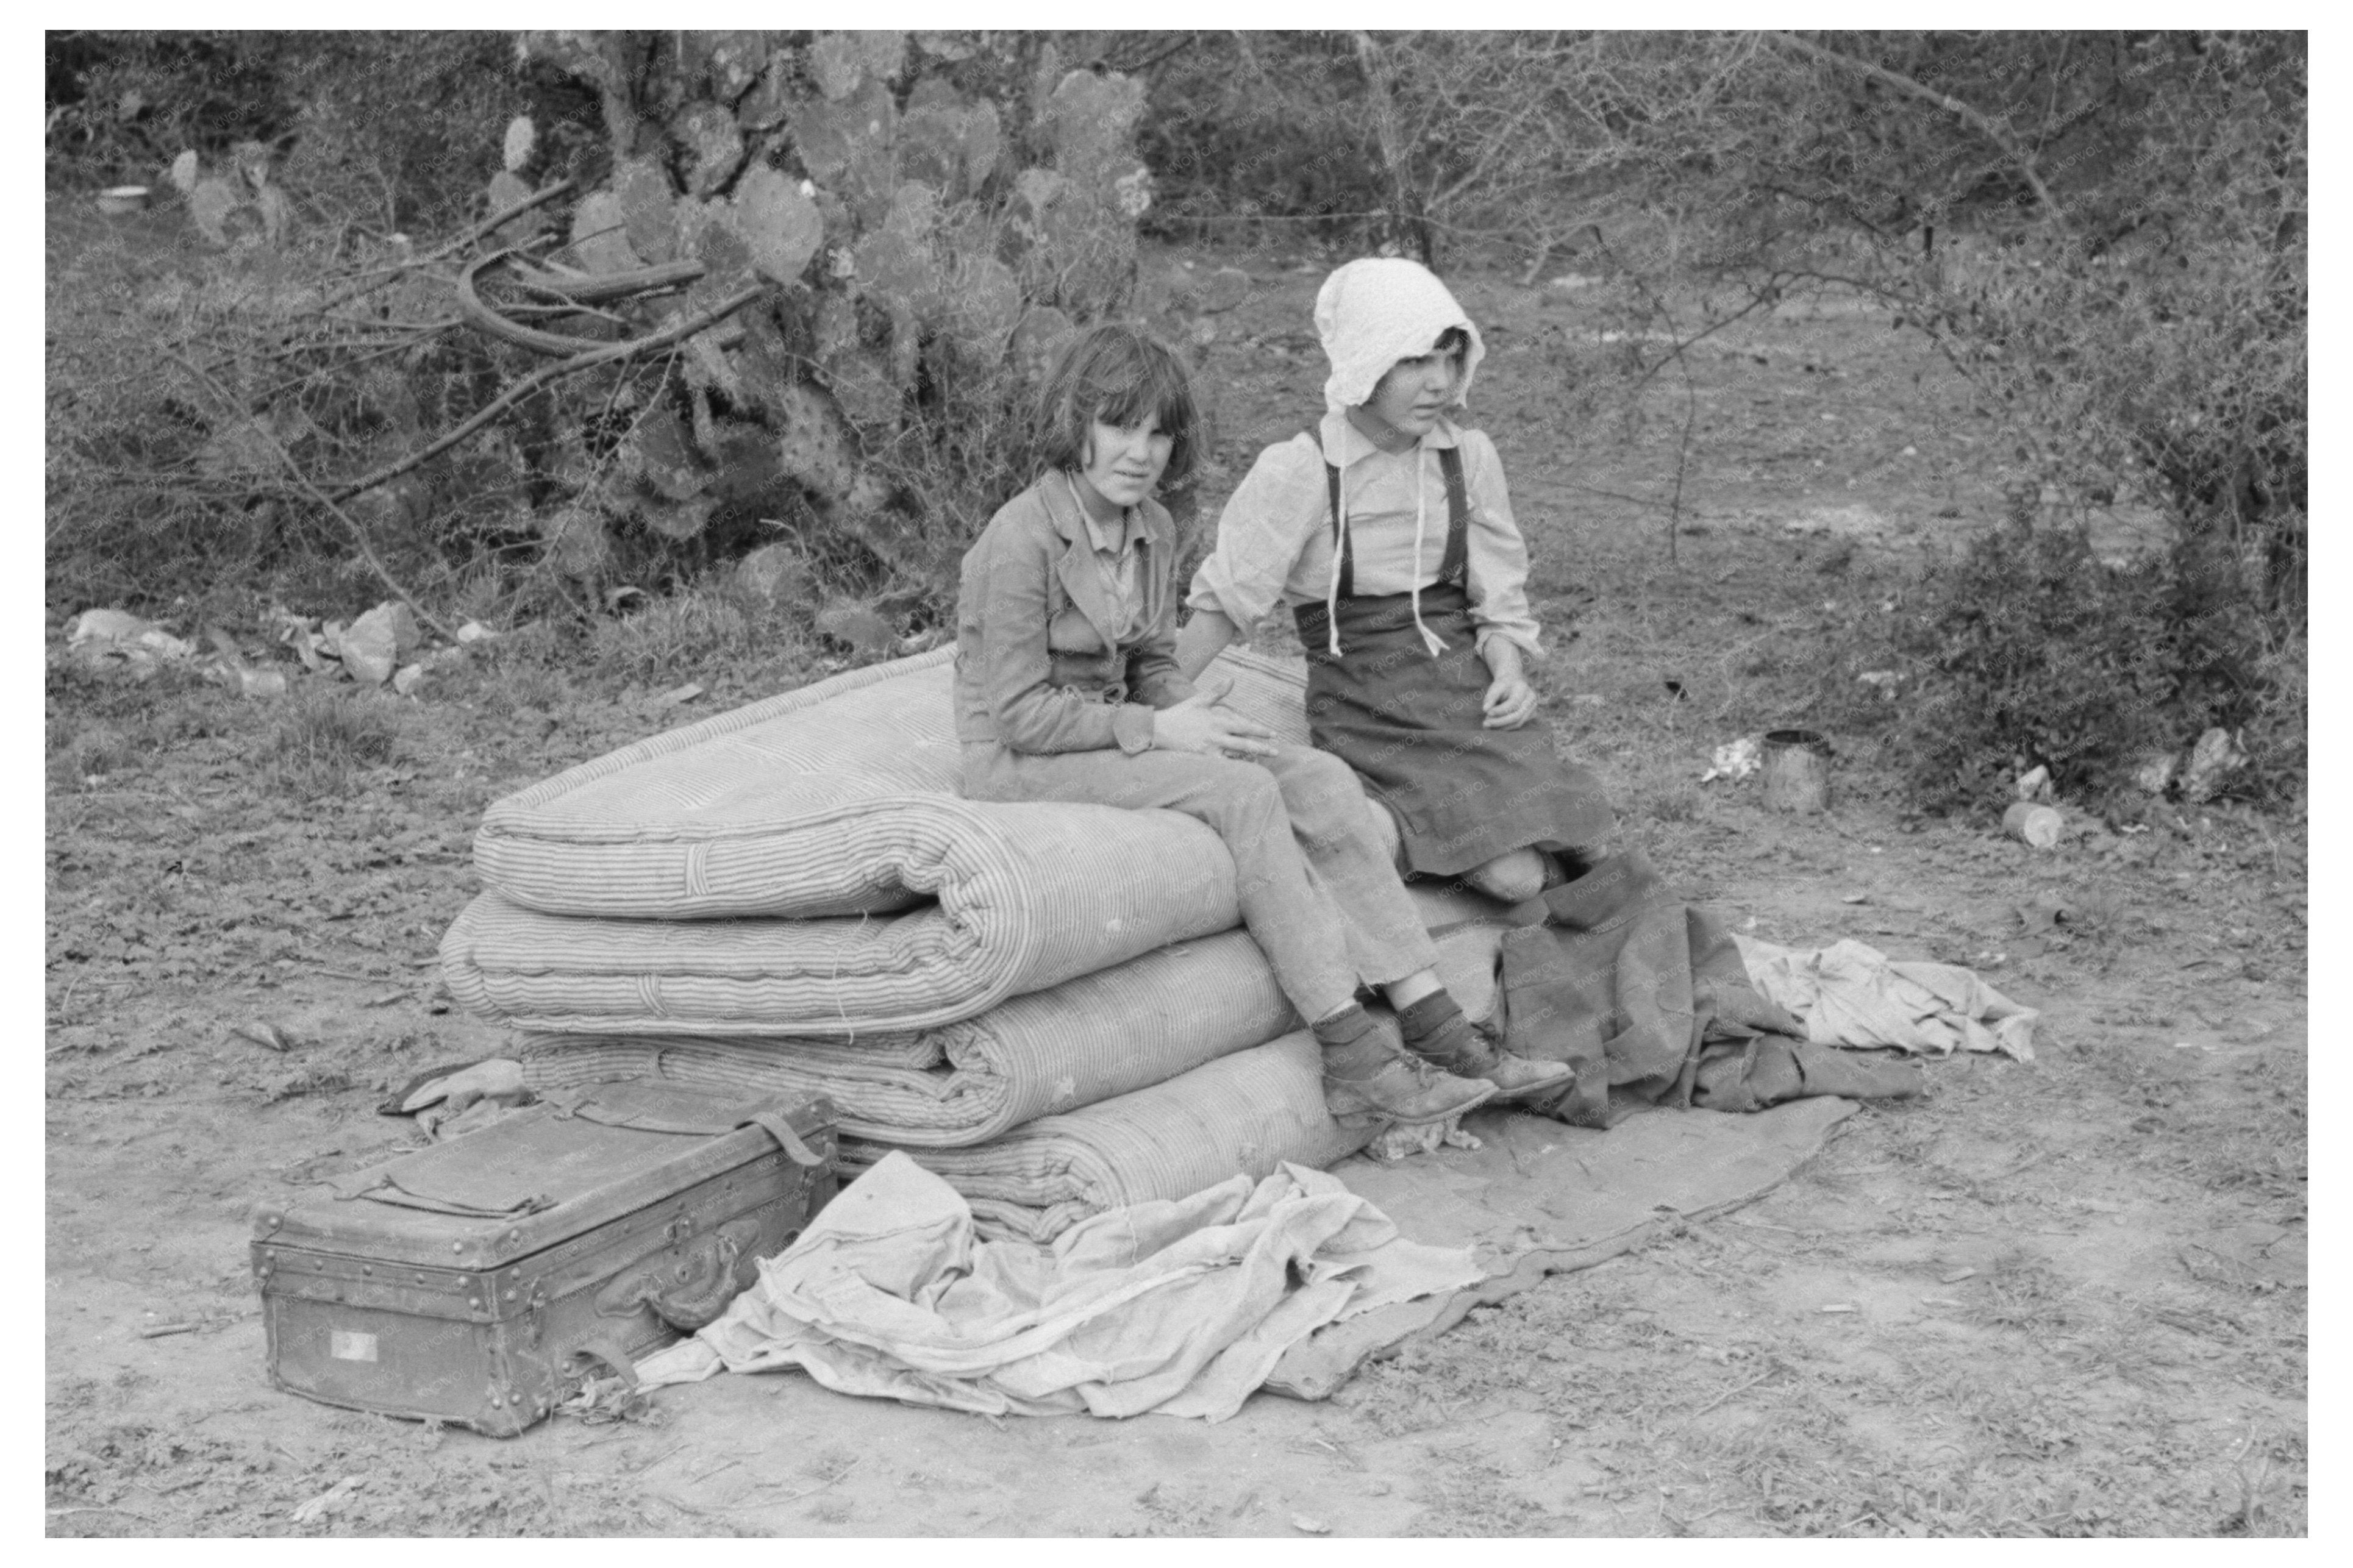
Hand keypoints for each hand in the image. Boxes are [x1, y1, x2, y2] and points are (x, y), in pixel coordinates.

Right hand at [1152, 672, 1275, 757]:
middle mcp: (1216, 736)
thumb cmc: (1180, 714)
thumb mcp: (1199, 700)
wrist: (1159, 730)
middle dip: (1262, 748)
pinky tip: (1243, 769)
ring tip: (1263, 760)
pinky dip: (1234, 766)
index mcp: (1218, 720)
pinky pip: (1223, 765)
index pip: (1245, 726)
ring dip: (1251, 758)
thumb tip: (1231, 679)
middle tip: (1276, 751)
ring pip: (1236, 756)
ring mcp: (1210, 749)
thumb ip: (1217, 692)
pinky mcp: (1203, 759)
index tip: (1274, 734)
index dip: (1261, 730)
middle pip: (1245, 744)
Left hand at [1480, 642, 1538, 729]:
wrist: (1513, 683)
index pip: (1513, 703)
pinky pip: (1518, 725)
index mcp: (1523, 688)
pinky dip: (1505, 727)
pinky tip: (1494, 727)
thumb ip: (1491, 697)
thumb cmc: (1503, 686)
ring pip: (1518, 723)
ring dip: (1501, 727)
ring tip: (1487, 725)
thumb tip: (1485, 709)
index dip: (1500, 710)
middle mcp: (1531, 699)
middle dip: (1500, 722)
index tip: (1487, 713)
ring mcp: (1533, 708)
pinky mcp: (1531, 716)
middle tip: (1485, 724)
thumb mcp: (1496, 687)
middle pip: (1517, 716)